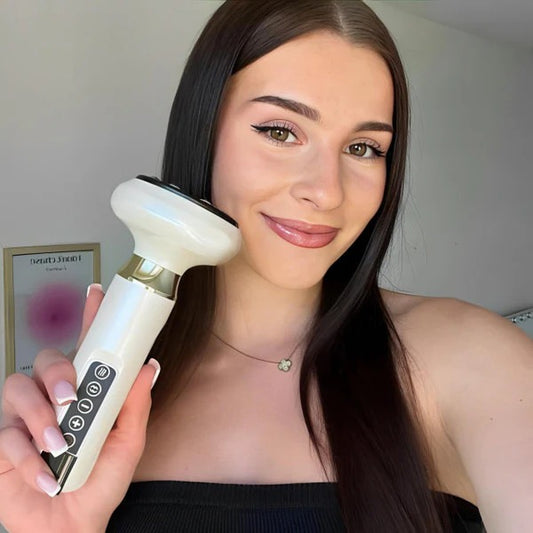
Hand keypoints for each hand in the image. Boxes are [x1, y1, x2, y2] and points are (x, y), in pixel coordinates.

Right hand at [0, 284, 158, 532]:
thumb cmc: (100, 484)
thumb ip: (134, 406)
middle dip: (56, 373)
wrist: (69, 528)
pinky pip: (6, 434)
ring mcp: (25, 419)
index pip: (85, 347)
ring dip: (40, 415)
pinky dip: (28, 456)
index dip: (89, 318)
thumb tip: (148, 367)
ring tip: (59, 442)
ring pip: (17, 388)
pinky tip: (47, 475)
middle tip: (70, 397)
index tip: (96, 293)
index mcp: (85, 393)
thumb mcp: (126, 444)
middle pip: (44, 361)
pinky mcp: (2, 445)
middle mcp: (53, 398)